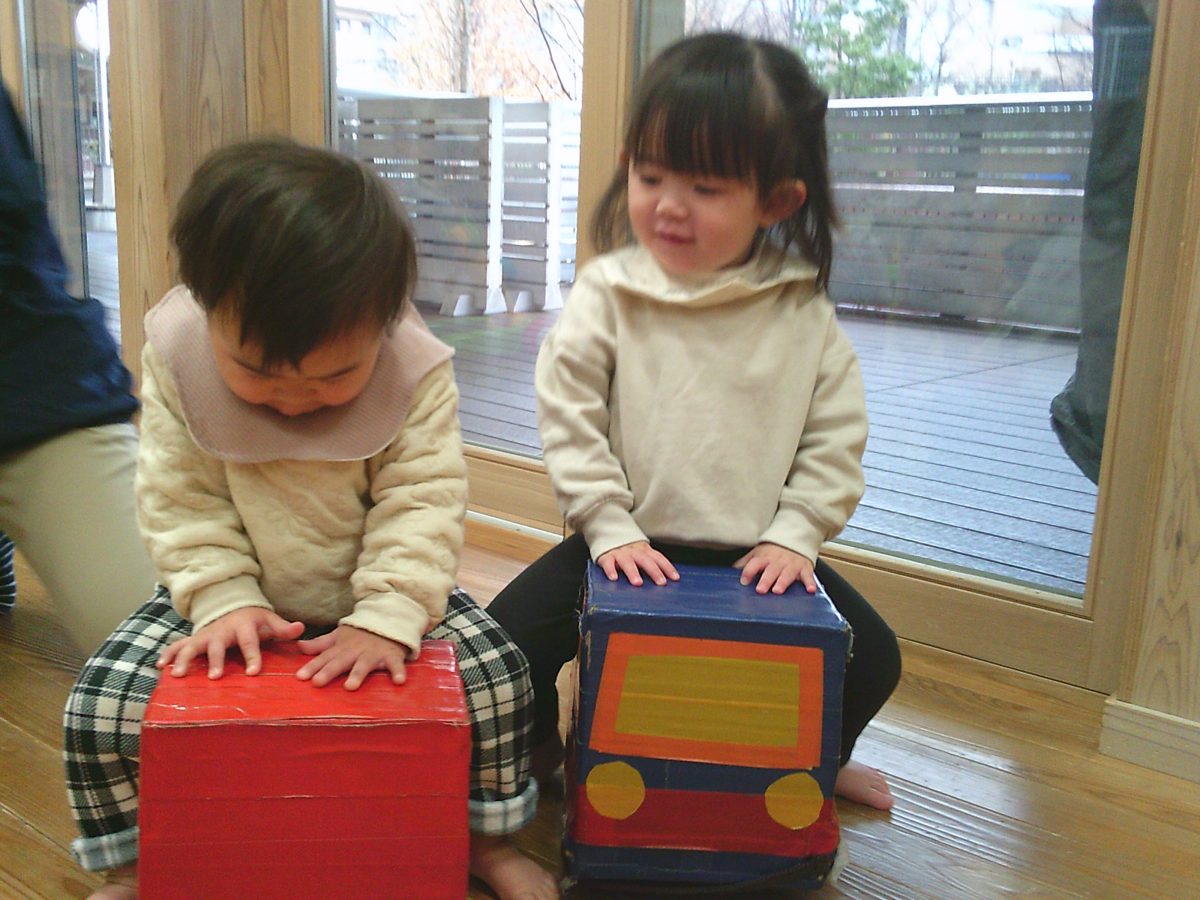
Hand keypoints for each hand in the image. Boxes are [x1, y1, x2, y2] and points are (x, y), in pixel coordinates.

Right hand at [158, 606, 303, 678]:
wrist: (232, 606)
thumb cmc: (254, 619)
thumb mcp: (270, 620)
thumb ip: (283, 628)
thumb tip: (300, 629)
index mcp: (243, 627)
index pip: (249, 642)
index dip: (252, 657)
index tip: (253, 673)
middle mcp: (222, 631)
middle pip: (217, 646)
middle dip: (215, 661)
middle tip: (215, 677)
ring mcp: (205, 635)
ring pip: (192, 646)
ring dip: (185, 660)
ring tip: (179, 676)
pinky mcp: (194, 639)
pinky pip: (178, 646)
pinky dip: (168, 654)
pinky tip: (161, 666)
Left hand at [296, 624, 408, 689]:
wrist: (389, 619)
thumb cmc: (361, 633)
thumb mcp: (339, 636)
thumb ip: (320, 644)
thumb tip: (298, 647)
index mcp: (342, 648)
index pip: (324, 658)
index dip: (312, 667)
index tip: (300, 677)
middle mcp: (356, 651)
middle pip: (340, 662)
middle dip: (329, 671)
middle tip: (317, 682)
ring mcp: (374, 653)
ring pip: (364, 665)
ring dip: (358, 674)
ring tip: (350, 687)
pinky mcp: (392, 655)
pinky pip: (395, 665)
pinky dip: (398, 672)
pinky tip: (398, 681)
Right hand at [596, 541, 678, 586]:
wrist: (608, 533)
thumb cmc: (628, 550)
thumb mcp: (641, 552)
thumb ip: (651, 563)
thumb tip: (667, 579)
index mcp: (644, 550)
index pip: (658, 557)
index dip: (667, 567)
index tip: (675, 578)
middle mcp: (633, 551)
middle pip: (645, 560)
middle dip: (654, 571)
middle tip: (661, 583)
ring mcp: (619, 553)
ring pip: (627, 562)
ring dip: (633, 572)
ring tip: (638, 583)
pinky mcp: (606, 556)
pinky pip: (608, 562)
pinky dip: (610, 570)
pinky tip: (614, 578)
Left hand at [735, 543, 816, 594]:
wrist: (794, 538)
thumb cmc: (772, 551)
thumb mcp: (757, 554)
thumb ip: (745, 563)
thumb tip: (730, 571)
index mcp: (764, 557)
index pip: (755, 563)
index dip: (749, 571)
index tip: (744, 581)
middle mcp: (778, 561)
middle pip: (771, 570)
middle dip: (766, 579)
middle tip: (760, 590)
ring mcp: (792, 564)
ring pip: (787, 573)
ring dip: (782, 582)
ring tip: (778, 591)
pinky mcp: (805, 568)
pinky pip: (808, 576)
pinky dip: (810, 583)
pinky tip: (810, 590)